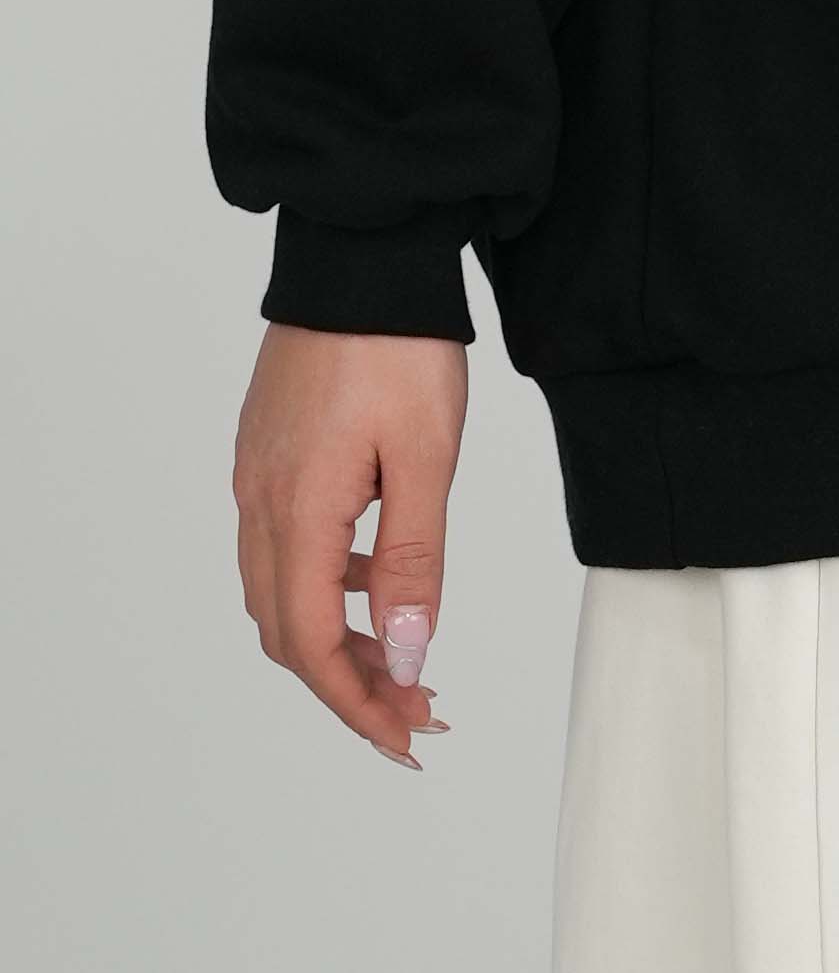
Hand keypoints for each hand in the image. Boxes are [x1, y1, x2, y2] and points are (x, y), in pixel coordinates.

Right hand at [233, 323, 467, 765]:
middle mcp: (260, 502)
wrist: (361, 254)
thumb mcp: (426, 457)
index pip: (314, 644)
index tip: (405, 740)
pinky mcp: (267, 451)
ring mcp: (256, 476)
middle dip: (350, 684)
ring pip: (281, 591)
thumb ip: (414, 561)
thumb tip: (408, 655)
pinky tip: (377, 575)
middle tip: (416, 711)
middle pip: (288, 630)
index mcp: (297, 511)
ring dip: (338, 638)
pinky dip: (327, 584)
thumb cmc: (399, 345)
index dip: (357, 705)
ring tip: (406, 656)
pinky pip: (283, 545)